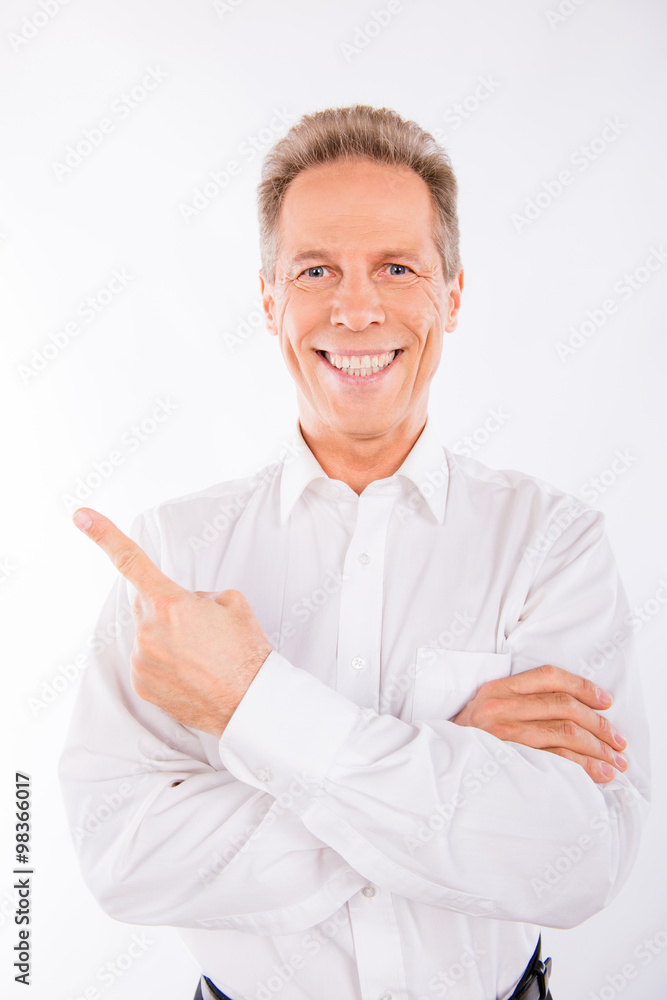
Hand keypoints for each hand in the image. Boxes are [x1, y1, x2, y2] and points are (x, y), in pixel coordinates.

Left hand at [72, 507, 271, 736]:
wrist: (250, 702)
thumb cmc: (246, 652)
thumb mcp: (232, 602)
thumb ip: (197, 595)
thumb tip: (183, 605)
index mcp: (170, 602)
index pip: (131, 561)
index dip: (103, 535)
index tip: (81, 516)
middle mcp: (149, 630)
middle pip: (147, 604)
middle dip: (168, 608)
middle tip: (201, 629)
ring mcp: (142, 659)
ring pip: (148, 635)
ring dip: (168, 639)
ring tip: (202, 656)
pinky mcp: (141, 685)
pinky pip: (147, 662)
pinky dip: (165, 663)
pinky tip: (191, 672)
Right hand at [451, 663, 627, 783]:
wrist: (436, 767)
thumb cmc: (468, 741)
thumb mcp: (485, 709)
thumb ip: (518, 702)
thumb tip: (572, 711)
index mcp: (497, 688)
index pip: (548, 676)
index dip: (583, 686)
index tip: (606, 701)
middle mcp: (499, 706)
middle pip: (564, 707)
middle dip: (600, 725)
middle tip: (619, 742)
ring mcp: (503, 734)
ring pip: (564, 733)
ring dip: (598, 749)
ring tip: (615, 763)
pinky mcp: (508, 760)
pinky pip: (555, 760)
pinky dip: (583, 768)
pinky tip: (598, 775)